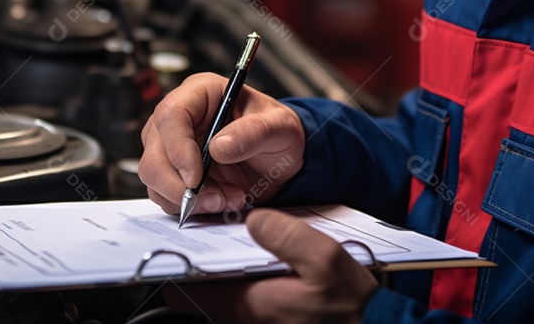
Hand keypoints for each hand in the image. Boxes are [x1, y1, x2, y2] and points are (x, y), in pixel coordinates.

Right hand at [139, 72, 305, 216]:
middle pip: (153, 153)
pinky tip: (221, 200)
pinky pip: (165, 195)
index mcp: (201, 93)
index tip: (196, 177)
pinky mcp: (173, 172)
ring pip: (155, 178)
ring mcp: (171, 146)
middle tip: (216, 199)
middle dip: (181, 185)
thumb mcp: (279, 126)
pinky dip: (191, 206)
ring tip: (229, 198)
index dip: (178, 149)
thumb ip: (254, 132)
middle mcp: (179, 118)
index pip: (171, 115)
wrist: (278, 159)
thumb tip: (219, 147)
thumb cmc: (277, 132)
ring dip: (189, 199)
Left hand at [163, 209, 379, 322]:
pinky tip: (270, 258)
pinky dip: (250, 276)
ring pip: (228, 291)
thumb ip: (287, 236)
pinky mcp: (275, 319)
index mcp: (251, 304)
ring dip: (229, 268)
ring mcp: (261, 321)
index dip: (180, 265)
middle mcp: (249, 318)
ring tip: (242, 239)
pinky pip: (249, 295)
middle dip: (206, 261)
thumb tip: (255, 219)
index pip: (189, 292)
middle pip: (206, 289)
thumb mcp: (326, 260)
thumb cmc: (352, 307)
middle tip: (214, 231)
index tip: (182, 242)